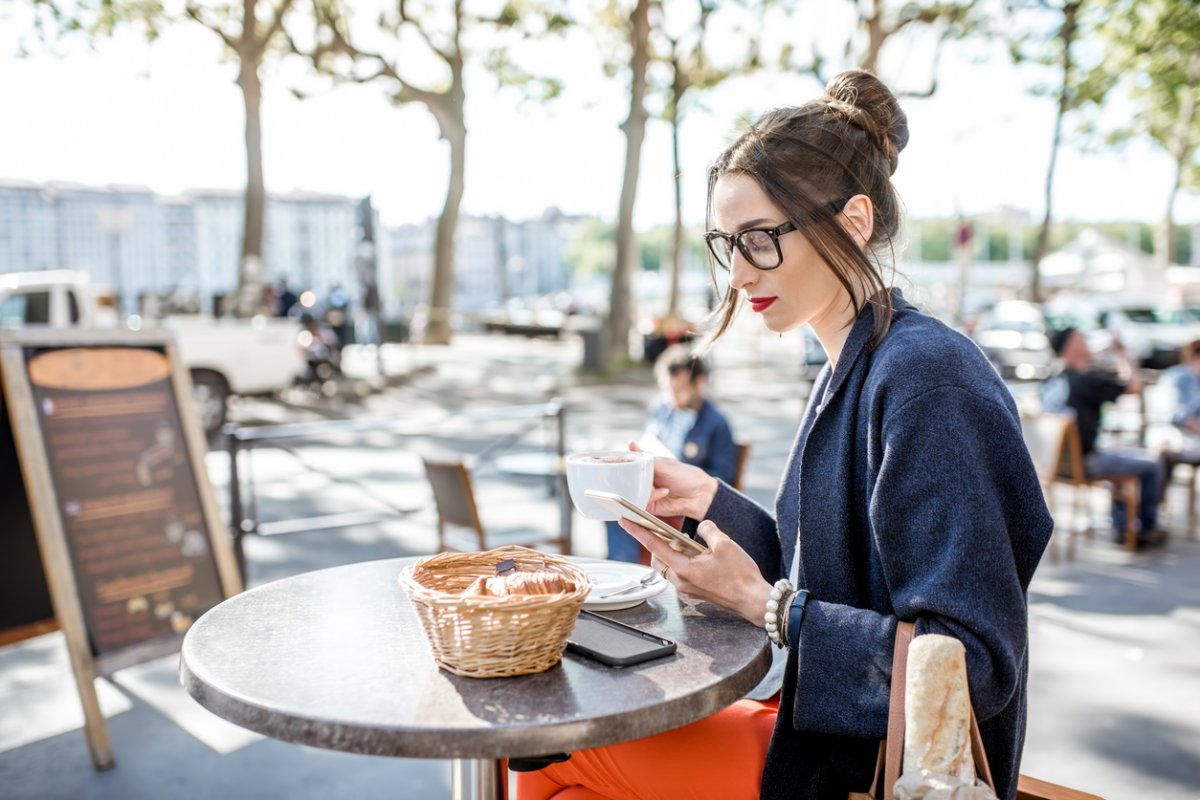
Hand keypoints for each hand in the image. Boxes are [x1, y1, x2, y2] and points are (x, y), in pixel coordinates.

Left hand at [619, 518, 771, 624]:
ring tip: (682, 539)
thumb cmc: (740, 575)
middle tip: (659, 528)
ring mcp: (687, 588)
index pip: (654, 546)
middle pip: (658, 558)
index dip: (638, 531)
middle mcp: (681, 581)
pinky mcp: (696, 590)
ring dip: (670, 552)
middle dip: (656, 542)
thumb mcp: (724, 544)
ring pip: (668, 566)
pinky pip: (680, 573)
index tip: (625, 521)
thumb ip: (708, 530)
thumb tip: (702, 526)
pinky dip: (681, 560)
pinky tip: (695, 552)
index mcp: (683, 569)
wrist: (753, 599)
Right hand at [629, 442, 718, 520]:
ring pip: (632, 492)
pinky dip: (650, 497)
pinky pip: (641, 503)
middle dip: (628, 478)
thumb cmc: (686, 476)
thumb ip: (646, 458)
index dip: (622, 464)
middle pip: (627, 480)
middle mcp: (644, 481)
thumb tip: (631, 444)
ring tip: (655, 485)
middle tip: (632, 475)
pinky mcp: (649, 506)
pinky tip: (663, 492)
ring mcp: (646, 494)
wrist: (700, 495)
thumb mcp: (665, 464)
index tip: (618, 462)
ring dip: (641, 488)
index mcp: (646, 468)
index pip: (628, 465)